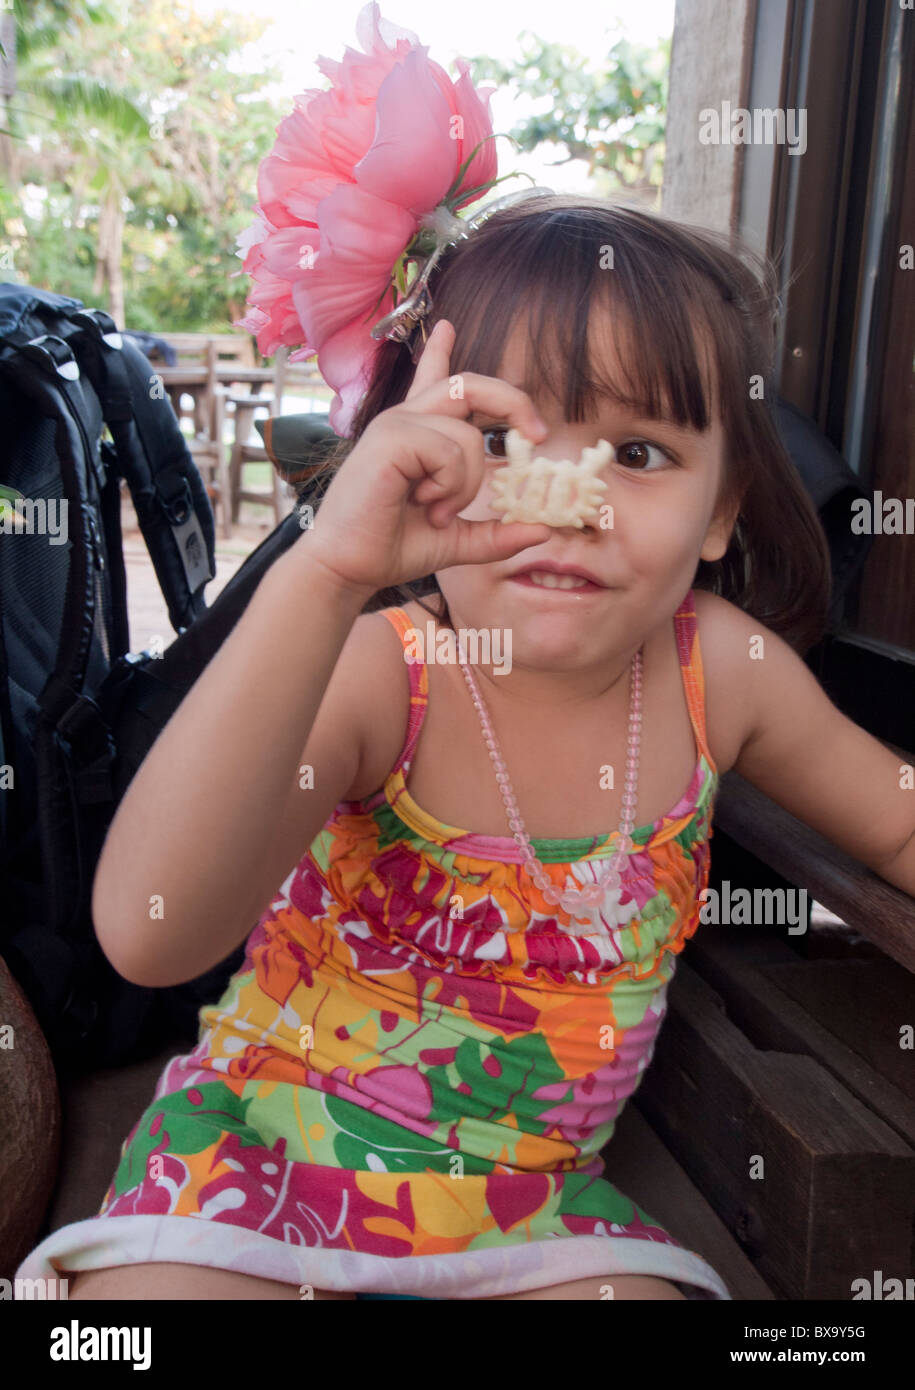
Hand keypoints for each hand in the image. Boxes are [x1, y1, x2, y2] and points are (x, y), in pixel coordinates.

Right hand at [303, 320, 552, 593]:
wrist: (349, 567)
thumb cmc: (391, 548)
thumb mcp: (457, 540)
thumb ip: (497, 534)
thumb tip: (543, 531)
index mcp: (415, 434)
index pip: (430, 379)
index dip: (439, 350)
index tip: (447, 326)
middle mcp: (405, 420)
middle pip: (470, 384)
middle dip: (514, 402)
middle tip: (537, 436)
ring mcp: (397, 424)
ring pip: (468, 435)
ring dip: (466, 483)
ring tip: (436, 509)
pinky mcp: (391, 438)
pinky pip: (450, 449)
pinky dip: (450, 484)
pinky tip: (424, 502)